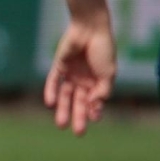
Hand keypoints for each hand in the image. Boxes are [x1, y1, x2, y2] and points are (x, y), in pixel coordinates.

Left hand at [43, 16, 116, 135]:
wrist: (91, 28)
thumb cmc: (103, 49)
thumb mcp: (109, 73)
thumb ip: (103, 90)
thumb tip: (95, 106)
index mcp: (98, 82)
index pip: (94, 102)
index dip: (94, 111)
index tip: (94, 118)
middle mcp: (84, 80)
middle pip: (79, 102)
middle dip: (78, 117)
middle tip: (78, 132)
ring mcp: (71, 73)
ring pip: (65, 95)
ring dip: (63, 109)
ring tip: (60, 124)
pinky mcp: (59, 66)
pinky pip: (53, 81)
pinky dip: (51, 92)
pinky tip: (50, 104)